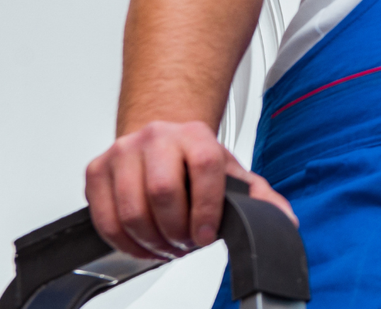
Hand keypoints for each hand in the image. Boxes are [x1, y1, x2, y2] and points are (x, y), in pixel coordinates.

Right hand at [85, 119, 295, 258]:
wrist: (160, 141)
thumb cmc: (195, 161)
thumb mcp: (231, 173)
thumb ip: (258, 197)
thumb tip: (284, 221)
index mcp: (195, 134)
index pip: (203, 167)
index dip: (206, 208)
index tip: (206, 235)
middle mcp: (156, 137)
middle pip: (162, 191)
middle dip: (176, 230)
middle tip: (185, 243)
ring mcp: (122, 152)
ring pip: (131, 209)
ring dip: (151, 241)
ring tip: (166, 246)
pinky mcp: (96, 170)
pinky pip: (105, 218)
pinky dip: (124, 242)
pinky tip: (142, 245)